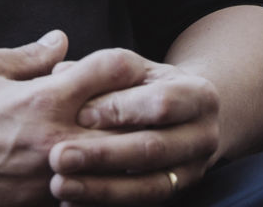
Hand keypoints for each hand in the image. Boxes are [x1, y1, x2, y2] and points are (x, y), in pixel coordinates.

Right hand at [0, 31, 144, 205]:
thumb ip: (26, 56)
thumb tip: (61, 42)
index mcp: (41, 99)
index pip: (109, 72)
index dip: (126, 61)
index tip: (133, 62)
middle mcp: (55, 140)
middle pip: (127, 125)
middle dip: (140, 111)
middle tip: (148, 103)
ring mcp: (49, 177)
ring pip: (112, 165)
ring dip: (123, 148)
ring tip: (129, 138)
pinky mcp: (37, 203)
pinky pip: (83, 189)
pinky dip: (93, 176)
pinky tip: (91, 166)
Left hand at [47, 49, 220, 205]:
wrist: (186, 115)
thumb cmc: (148, 84)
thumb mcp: (134, 69)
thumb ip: (102, 71)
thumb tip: (61, 74)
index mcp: (198, 95)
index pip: (160, 103)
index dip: (120, 109)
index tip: (79, 115)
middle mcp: (203, 136)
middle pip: (153, 149)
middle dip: (103, 155)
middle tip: (59, 156)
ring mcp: (193, 170)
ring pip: (149, 185)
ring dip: (102, 188)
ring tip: (61, 185)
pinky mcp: (177, 193)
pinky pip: (142, 204)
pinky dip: (106, 204)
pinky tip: (73, 204)